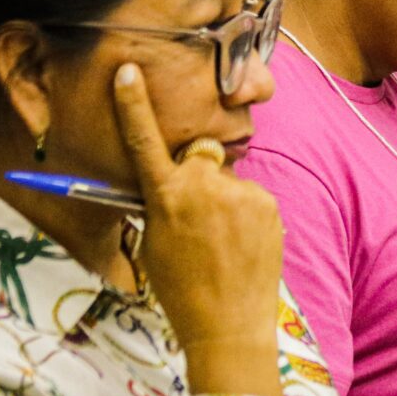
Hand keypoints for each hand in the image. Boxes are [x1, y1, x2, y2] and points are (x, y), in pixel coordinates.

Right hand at [112, 63, 283, 395]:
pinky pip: (250, 196)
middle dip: (198, 171)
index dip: (133, 104)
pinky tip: (241, 245)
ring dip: (223, 198)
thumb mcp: (154, 243)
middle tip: (197, 213)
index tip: (129, 69)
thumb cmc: (181, 290)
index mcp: (166, 196)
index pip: (145, 140)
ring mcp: (241, 193)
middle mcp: (204, 186)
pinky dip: (245, 213)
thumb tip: (171, 184)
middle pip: (201, 154)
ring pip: (227, 179)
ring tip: (222, 242)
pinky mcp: (268, 203)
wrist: (229, 326)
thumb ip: (161, 203)